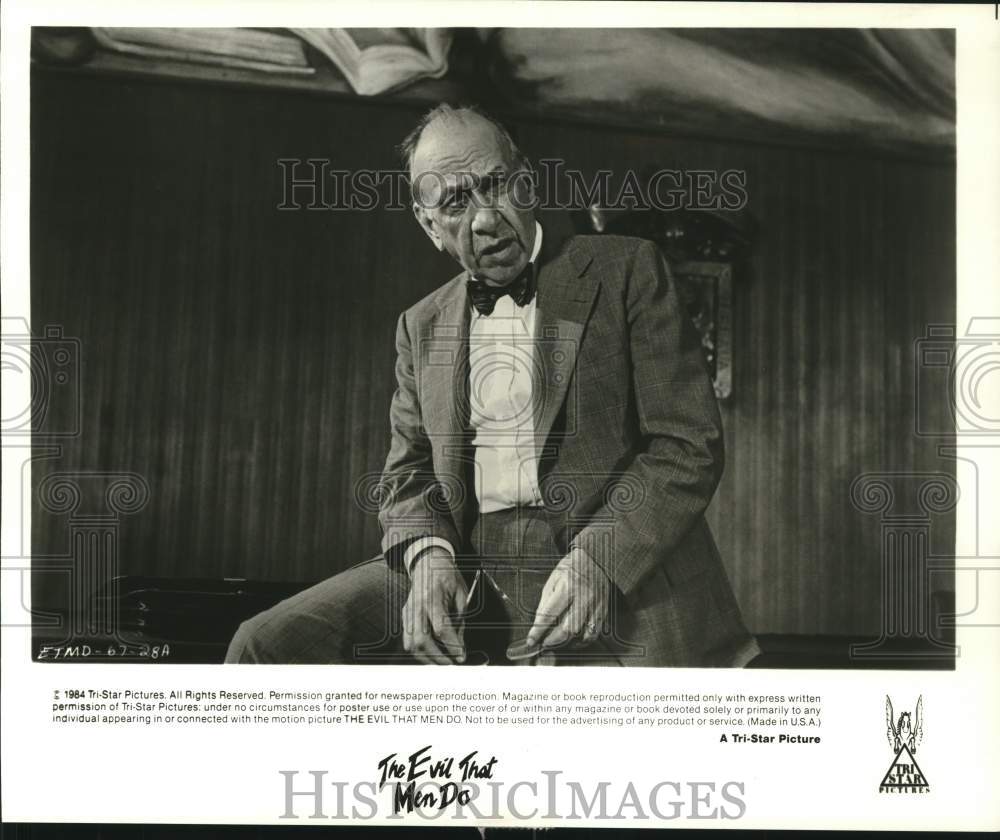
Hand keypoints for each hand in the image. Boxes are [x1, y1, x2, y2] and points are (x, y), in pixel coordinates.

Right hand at [403, 547, 468, 664]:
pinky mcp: (404, 615)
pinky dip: (419, 650)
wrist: (427, 561)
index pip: (440, 627)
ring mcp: (408, 610)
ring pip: (410, 643)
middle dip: (437, 657)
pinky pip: (408, 638)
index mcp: (433, 596)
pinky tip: (431, 654)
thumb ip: (460, 619)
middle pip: (421, 639)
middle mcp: (416, 605)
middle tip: (451, 664)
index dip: (452, 645)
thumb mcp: (461, 593)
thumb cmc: (446, 575)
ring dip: (426, 658)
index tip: (461, 656)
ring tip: (442, 662)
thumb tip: (460, 644)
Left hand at [527, 547, 610, 649]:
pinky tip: (576, 639)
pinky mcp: (604, 608)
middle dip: (553, 640)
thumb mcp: (553, 579)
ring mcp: (596, 603)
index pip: (549, 615)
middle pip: (568, 629)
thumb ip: (546, 601)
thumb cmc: (572, 566)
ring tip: (560, 642)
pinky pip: (596, 631)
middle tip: (545, 643)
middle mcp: (583, 597)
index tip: (532, 640)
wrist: (595, 557)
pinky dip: (585, 639)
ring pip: (583, 633)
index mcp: (567, 587)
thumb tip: (539, 623)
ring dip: (570, 642)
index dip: (538, 631)